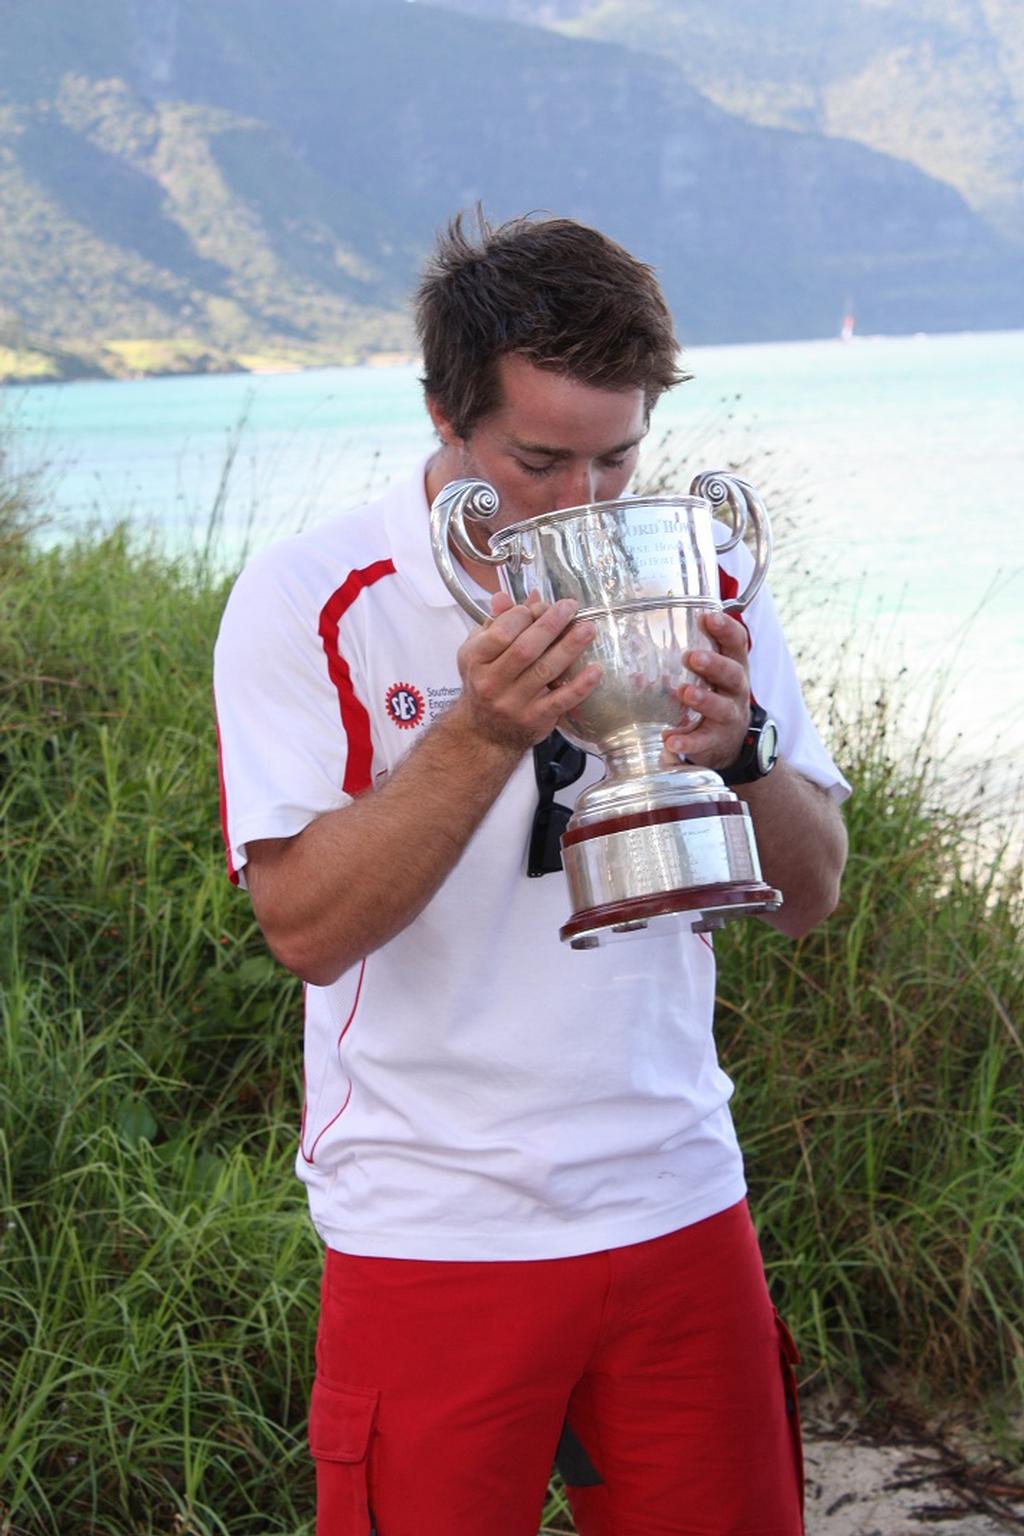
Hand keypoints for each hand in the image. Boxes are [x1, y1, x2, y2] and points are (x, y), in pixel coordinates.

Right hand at [452, 590, 601, 750]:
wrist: (484, 732)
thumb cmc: (485, 683)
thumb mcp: (479, 652)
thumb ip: (495, 623)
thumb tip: (506, 596)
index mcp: (476, 660)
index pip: (501, 633)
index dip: (523, 615)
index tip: (539, 606)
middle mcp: (492, 683)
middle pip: (525, 649)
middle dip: (551, 625)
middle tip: (570, 607)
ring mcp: (513, 703)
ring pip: (545, 671)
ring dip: (570, 648)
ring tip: (587, 629)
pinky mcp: (535, 718)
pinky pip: (561, 700)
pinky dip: (580, 686)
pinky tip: (596, 670)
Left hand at [663, 609, 750, 770]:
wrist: (729, 740)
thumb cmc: (714, 695)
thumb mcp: (710, 672)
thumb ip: (689, 656)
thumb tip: (641, 646)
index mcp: (733, 665)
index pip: (737, 643)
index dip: (725, 629)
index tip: (708, 617)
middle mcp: (736, 689)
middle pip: (732, 673)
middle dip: (713, 664)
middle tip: (691, 657)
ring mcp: (729, 716)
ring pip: (722, 707)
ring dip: (703, 699)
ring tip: (685, 693)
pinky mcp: (716, 741)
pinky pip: (703, 741)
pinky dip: (688, 742)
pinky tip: (670, 740)